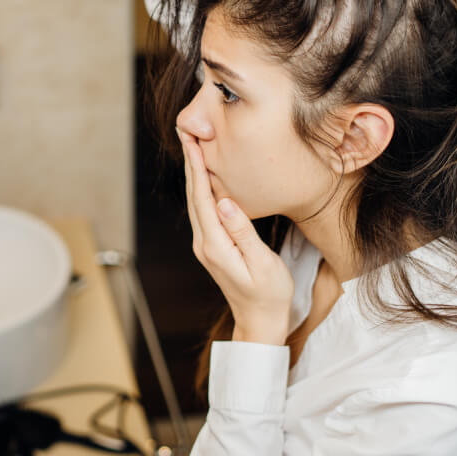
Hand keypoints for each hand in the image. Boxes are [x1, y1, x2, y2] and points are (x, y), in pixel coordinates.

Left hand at [179, 129, 293, 344]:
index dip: (197, 168)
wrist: (260, 323)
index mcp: (215, 245)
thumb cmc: (269, 295)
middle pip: (194, 196)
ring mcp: (206, 246)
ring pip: (196, 203)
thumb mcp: (262, 264)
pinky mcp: (212, 247)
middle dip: (190, 163)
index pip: (203, 198)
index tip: (192, 141)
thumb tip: (225, 202)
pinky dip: (201, 190)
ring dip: (194, 174)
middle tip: (187, 132)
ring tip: (193, 147)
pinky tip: (206, 178)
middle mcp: (204, 244)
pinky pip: (203, 212)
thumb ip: (242, 233)